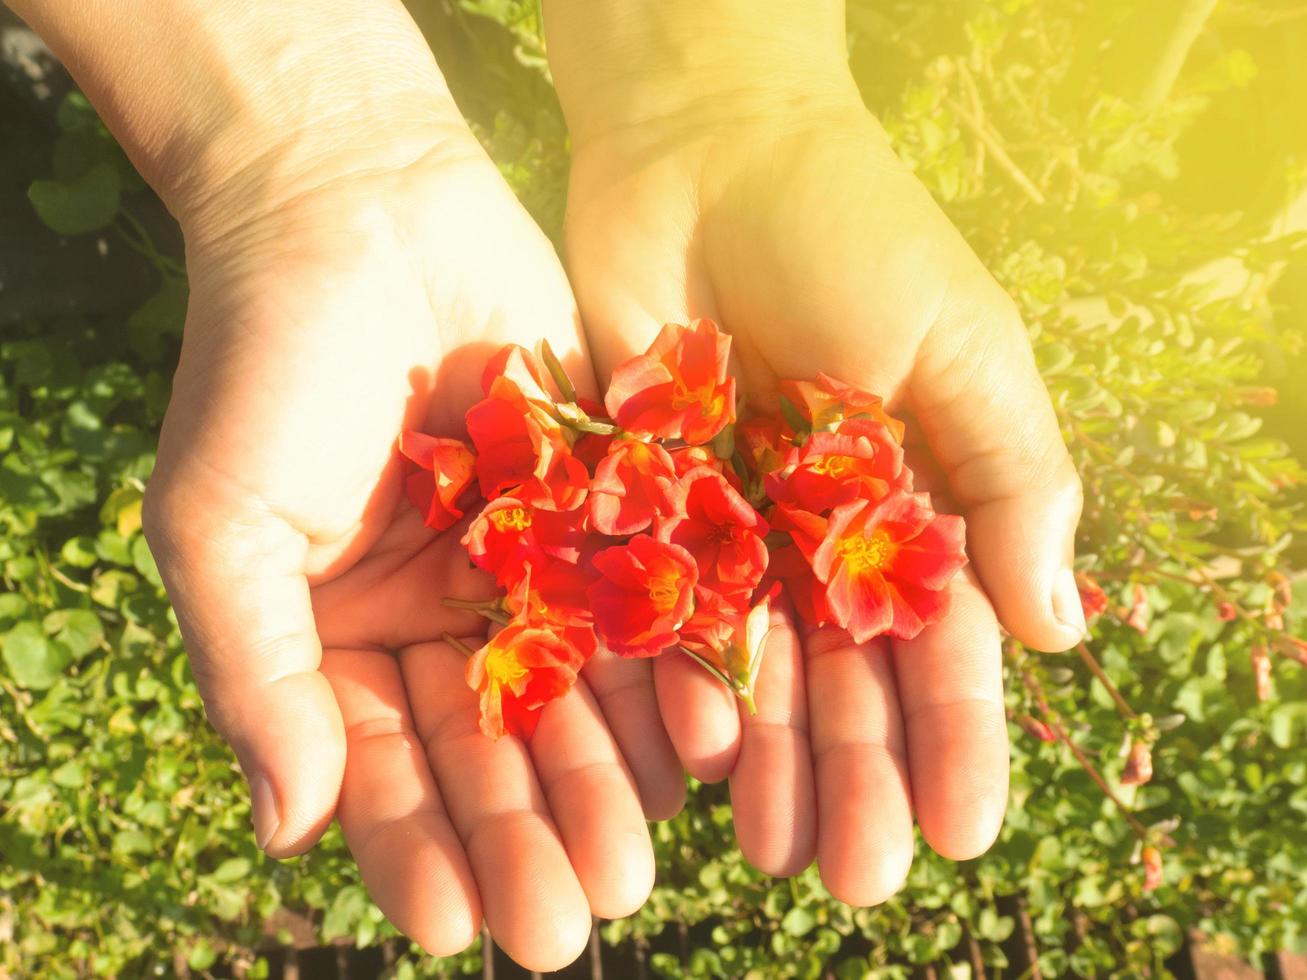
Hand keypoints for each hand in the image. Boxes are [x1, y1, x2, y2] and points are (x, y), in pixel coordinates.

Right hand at [138, 131, 689, 966]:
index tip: (448, 924)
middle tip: (570, 920)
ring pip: (577, 693)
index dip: (416, 846)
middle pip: (495, 748)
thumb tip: (287, 828)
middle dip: (528, 833)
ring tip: (636, 857)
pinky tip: (698, 739)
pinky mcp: (603, 500)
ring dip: (606, 776)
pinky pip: (640, 599)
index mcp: (348, 635)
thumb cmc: (266, 364)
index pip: (385, 766)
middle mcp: (446, 613)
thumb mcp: (225, 525)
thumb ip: (258, 673)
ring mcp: (530, 560)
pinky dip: (667, 668)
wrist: (358, 207)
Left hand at [550, 36, 1083, 903]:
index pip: (942, 645)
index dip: (956, 740)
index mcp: (912, 503)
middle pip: (843, 680)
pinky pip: (658, 612)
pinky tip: (691, 755)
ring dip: (768, 761)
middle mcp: (821, 533)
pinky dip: (674, 684)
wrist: (708, 152)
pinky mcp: (642, 501)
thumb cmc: (855, 231)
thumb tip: (1060, 631)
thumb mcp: (962, 344)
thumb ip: (1010, 478)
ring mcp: (729, 525)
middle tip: (857, 877)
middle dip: (857, 775)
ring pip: (752, 669)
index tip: (962, 830)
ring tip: (771, 851)